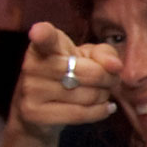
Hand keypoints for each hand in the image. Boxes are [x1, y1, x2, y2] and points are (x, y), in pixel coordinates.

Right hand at [10, 22, 120, 141]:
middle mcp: (32, 65)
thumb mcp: (86, 57)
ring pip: (88, 95)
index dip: (42, 34)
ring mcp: (31, 90)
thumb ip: (103, 54)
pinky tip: (106, 108)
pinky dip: (100, 111)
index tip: (38, 33)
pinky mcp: (35, 113)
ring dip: (104, 95)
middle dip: (108, 78)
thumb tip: (115, 65)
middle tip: (111, 80)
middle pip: (89, 72)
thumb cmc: (68, 75)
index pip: (44, 38)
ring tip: (102, 93)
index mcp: (44, 44)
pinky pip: (80, 113)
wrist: (40, 111)